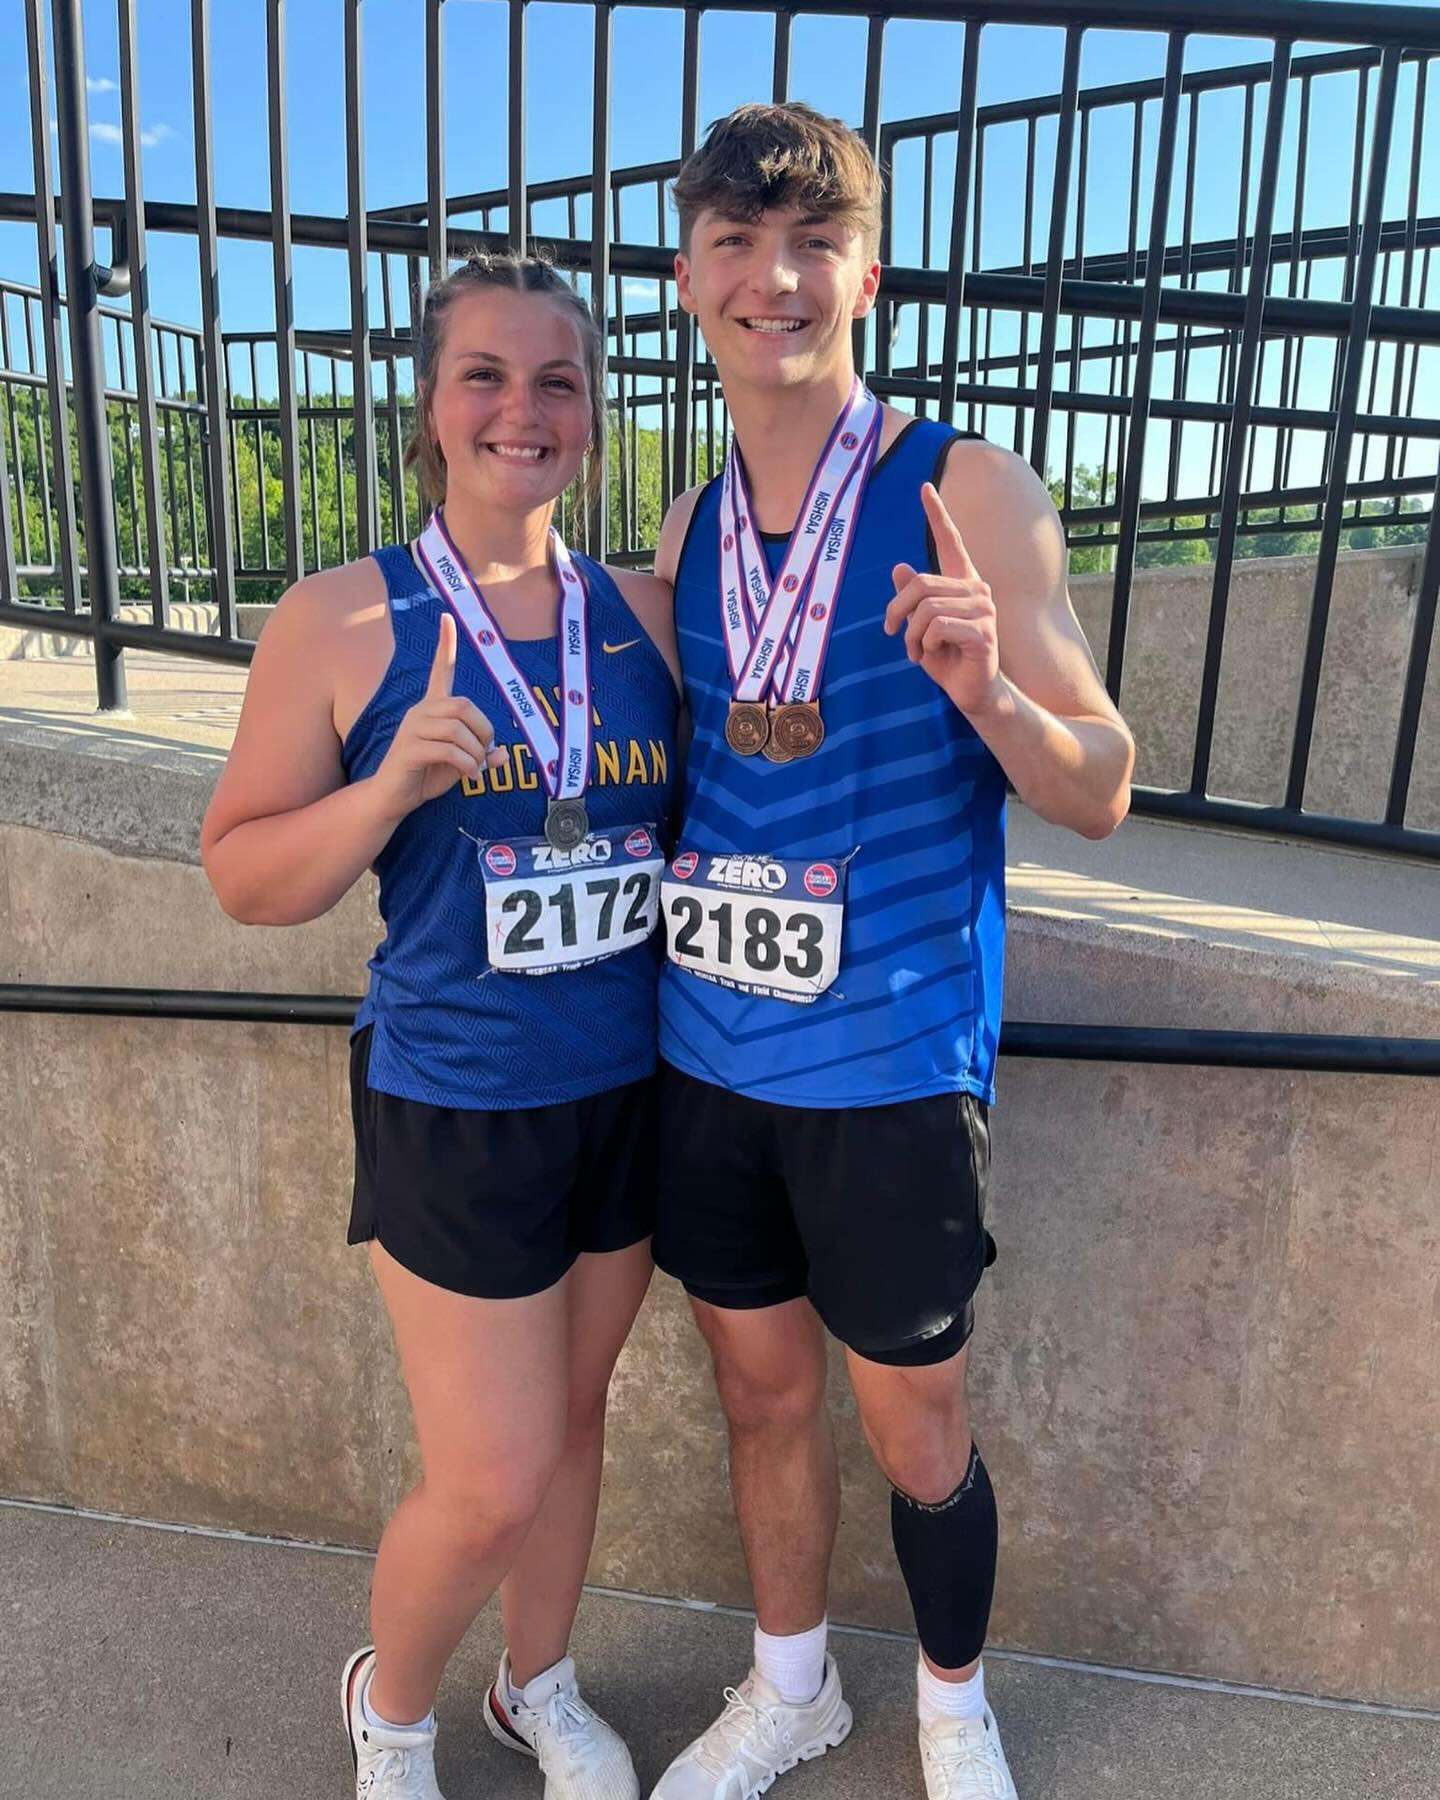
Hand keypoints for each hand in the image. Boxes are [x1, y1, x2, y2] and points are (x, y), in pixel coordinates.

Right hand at [370, 612, 504, 821]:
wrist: (393, 798)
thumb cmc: (426, 777)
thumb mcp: (461, 766)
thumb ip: (481, 755)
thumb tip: (504, 754)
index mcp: (432, 709)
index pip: (441, 670)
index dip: (446, 644)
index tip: (447, 616)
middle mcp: (420, 712)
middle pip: (464, 705)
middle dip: (484, 730)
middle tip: (485, 753)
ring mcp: (412, 730)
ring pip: (457, 729)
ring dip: (476, 753)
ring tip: (476, 770)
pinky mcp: (409, 750)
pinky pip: (448, 750)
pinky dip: (467, 764)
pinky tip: (469, 776)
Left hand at [884, 482, 1004, 717]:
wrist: (972, 692)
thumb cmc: (947, 659)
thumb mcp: (920, 627)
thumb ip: (912, 599)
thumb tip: (899, 567)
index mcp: (962, 583)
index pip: (951, 540)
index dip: (937, 513)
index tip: (924, 486)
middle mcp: (977, 589)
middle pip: (920, 584)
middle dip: (897, 611)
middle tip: (892, 633)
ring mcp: (984, 609)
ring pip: (926, 609)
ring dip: (911, 635)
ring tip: (915, 652)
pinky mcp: (983, 631)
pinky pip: (938, 628)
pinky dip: (925, 644)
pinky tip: (931, 655)